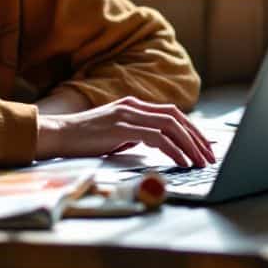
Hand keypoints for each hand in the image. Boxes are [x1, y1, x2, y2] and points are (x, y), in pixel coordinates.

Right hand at [35, 95, 215, 166]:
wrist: (58, 134)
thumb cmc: (84, 139)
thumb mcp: (115, 133)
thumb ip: (136, 134)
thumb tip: (158, 144)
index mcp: (133, 105)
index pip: (172, 113)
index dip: (192, 128)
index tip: (204, 145)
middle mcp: (133, 106)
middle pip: (177, 117)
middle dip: (197, 137)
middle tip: (209, 155)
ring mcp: (128, 115)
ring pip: (171, 126)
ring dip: (190, 145)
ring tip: (200, 161)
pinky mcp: (122, 128)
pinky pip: (157, 138)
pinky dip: (174, 150)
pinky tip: (182, 162)